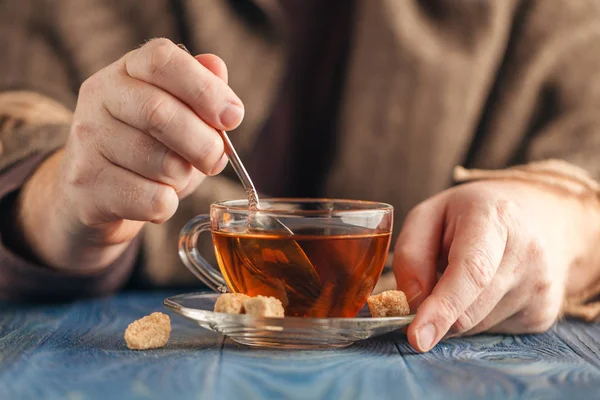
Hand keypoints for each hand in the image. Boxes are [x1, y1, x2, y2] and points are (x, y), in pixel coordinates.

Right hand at [16, 38, 242, 269]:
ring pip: (159, 162)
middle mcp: (99, 98)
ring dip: (183, 177)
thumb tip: (215, 66)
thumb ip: (202, 88)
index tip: (233, 118)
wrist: (96, 194)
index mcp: (127, 71)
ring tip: (175, 178)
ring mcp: (87, 141)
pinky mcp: (86, 184)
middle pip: (159, 113)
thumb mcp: (181, 114)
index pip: (162, 61)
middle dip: (203, 144)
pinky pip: (150, 199)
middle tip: (215, 160)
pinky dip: (168, 206)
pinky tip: (157, 198)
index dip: (205, 89)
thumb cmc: (149, 148)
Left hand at [393, 180, 599, 351]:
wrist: (541, 217)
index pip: (471, 271)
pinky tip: (484, 289)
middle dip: (435, 313)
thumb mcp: (429, 214)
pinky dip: (473, 317)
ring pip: (475, 326)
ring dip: (454, 312)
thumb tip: (411, 303)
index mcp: (495, 219)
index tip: (418, 337)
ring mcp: (540, 288)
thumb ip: (411, 254)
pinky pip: (489, 331)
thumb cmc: (472, 214)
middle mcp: (528, 254)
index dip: (442, 307)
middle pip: (469, 309)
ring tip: (464, 275)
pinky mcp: (543, 314)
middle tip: (422, 292)